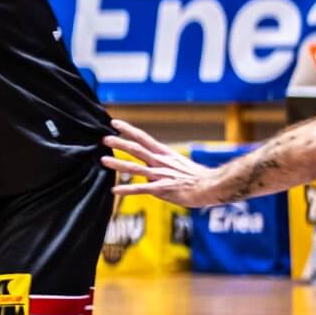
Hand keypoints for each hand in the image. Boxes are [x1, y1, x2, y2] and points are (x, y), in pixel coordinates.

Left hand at [99, 119, 218, 207]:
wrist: (212, 185)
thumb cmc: (197, 178)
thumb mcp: (177, 167)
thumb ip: (160, 169)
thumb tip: (147, 176)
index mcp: (164, 153)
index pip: (143, 137)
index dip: (128, 129)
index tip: (114, 122)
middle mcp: (160, 161)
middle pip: (136, 148)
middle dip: (119, 142)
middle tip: (103, 138)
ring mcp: (161, 174)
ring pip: (135, 167)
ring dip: (118, 163)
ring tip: (103, 160)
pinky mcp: (162, 188)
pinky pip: (141, 189)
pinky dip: (127, 190)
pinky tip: (114, 191)